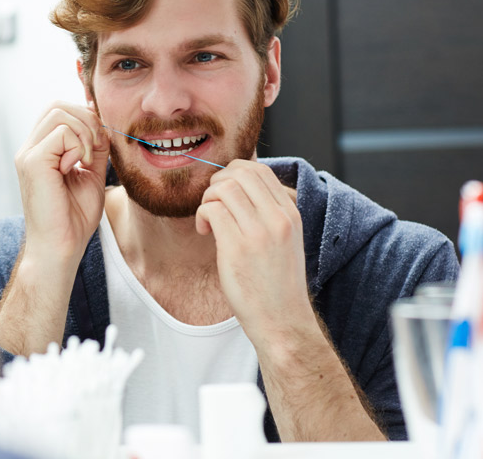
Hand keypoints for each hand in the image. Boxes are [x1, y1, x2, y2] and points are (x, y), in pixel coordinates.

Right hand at [15, 101, 109, 264]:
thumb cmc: (74, 218)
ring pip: (59, 113)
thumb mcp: (91, 174)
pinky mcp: (32, 162)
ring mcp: (27, 154)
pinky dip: (78, 146)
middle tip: (96, 149)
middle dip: (86, 120)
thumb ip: (95, 148)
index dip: (85, 117)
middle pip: (57, 105)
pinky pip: (62, 133)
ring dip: (84, 133)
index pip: (59, 110)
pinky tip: (77, 168)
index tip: (99, 143)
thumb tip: (102, 123)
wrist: (61, 247)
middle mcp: (29, 148)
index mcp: (41, 150)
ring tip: (86, 161)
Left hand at [195, 160, 313, 348]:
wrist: (282, 321)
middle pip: (240, 172)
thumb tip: (238, 188)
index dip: (234, 173)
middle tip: (213, 203)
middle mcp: (277, 218)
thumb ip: (268, 213)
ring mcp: (258, 232)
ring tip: (208, 220)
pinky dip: (202, 215)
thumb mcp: (285, 240)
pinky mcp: (237, 248)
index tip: (225, 192)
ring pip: (224, 188)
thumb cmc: (277, 283)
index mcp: (290, 213)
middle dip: (218, 182)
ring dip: (208, 199)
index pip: (260, 170)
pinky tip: (205, 232)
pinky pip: (212, 210)